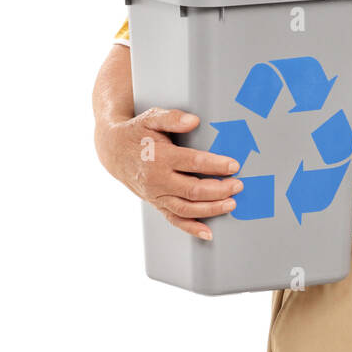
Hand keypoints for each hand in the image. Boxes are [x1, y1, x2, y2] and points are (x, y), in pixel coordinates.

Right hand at [97, 107, 243, 240]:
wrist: (113, 151)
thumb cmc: (137, 133)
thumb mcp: (151, 118)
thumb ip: (172, 118)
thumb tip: (193, 120)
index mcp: (159, 157)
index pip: (193, 162)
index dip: (215, 165)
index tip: (234, 165)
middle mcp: (157, 180)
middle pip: (193, 190)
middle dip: (219, 190)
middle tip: (238, 185)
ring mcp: (156, 195)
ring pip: (186, 208)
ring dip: (211, 209)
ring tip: (231, 204)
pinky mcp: (156, 203)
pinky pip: (174, 219)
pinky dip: (191, 228)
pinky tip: (208, 233)